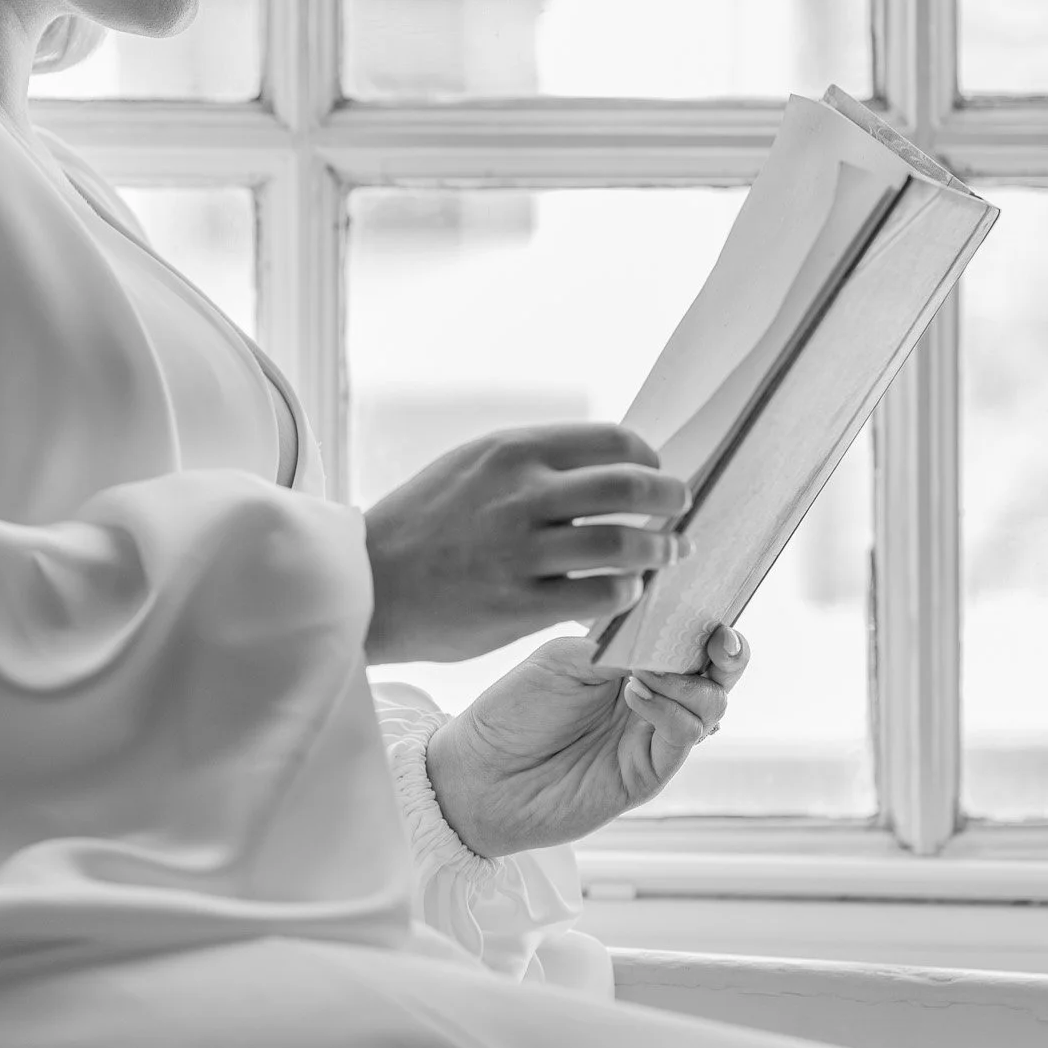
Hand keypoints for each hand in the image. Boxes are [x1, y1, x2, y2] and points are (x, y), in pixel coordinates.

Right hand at [361, 424, 691, 665]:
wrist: (367, 582)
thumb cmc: (425, 521)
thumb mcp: (473, 464)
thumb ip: (534, 460)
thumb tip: (609, 462)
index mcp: (513, 451)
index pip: (614, 442)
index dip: (650, 459)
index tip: (657, 474)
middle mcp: (520, 495)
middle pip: (630, 487)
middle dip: (670, 500)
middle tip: (680, 513)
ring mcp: (519, 552)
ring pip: (623, 544)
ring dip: (659, 550)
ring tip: (665, 556)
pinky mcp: (517, 605)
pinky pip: (599, 596)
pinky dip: (626, 593)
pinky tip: (627, 593)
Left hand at [422, 623, 750, 859]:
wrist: (478, 774)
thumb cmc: (514, 711)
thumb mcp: (564, 660)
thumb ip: (619, 647)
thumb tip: (667, 639)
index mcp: (635, 664)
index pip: (691, 640)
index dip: (712, 623)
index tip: (715, 604)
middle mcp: (654, 700)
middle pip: (718, 675)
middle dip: (729, 653)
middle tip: (717, 639)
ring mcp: (653, 737)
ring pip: (711, 706)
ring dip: (690, 681)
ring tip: (647, 671)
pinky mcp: (647, 774)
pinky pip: (682, 736)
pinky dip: (669, 710)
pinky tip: (634, 693)